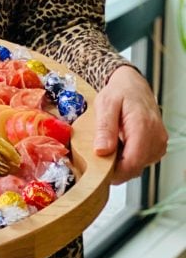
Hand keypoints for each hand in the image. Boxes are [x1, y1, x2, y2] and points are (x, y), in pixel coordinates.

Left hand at [93, 65, 167, 183]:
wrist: (133, 85)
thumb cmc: (119, 92)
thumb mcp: (105, 104)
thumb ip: (104, 128)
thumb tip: (101, 151)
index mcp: (143, 127)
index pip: (132, 163)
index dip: (114, 172)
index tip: (99, 170)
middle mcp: (156, 137)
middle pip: (135, 167)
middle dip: (116, 167)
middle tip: (101, 152)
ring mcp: (159, 143)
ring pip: (138, 166)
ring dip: (122, 162)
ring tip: (112, 143)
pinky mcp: (158, 146)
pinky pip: (142, 160)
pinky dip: (130, 157)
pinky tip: (121, 144)